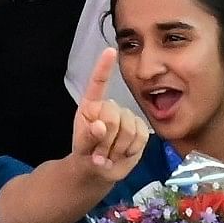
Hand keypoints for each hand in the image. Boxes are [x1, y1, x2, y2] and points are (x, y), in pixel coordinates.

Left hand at [67, 51, 147, 182]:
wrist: (99, 171)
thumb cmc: (87, 153)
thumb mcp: (82, 148)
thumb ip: (88, 137)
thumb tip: (100, 126)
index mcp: (91, 106)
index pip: (98, 84)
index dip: (104, 67)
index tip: (111, 51)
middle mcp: (110, 108)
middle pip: (113, 113)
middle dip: (106, 138)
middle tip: (99, 153)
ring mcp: (127, 118)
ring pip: (129, 127)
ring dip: (117, 147)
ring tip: (108, 155)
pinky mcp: (140, 130)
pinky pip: (141, 136)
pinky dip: (130, 150)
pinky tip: (122, 154)